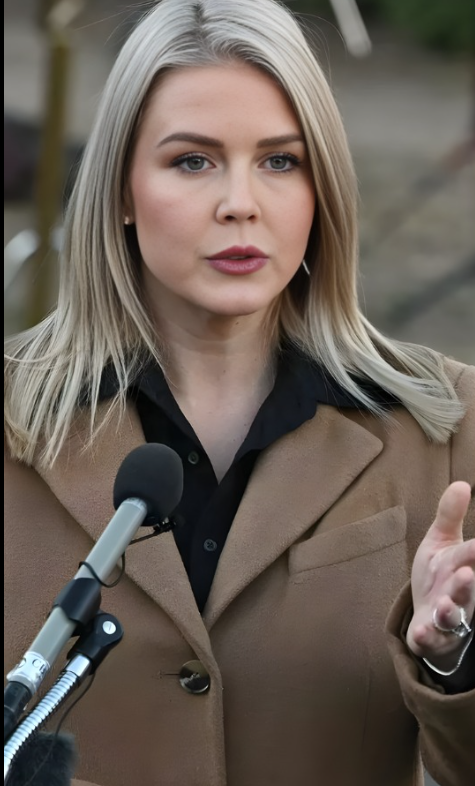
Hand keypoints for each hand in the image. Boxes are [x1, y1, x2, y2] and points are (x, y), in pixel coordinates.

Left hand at [407, 481, 474, 670]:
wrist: (429, 615)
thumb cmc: (440, 575)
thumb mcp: (441, 542)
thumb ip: (449, 515)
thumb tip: (461, 484)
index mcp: (464, 566)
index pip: (473, 555)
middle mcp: (461, 593)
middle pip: (467, 589)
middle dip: (467, 583)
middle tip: (467, 573)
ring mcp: (447, 617)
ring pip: (452, 616)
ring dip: (449, 610)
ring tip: (444, 603)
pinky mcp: (431, 635)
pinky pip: (430, 639)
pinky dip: (427, 637)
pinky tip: (421, 632)